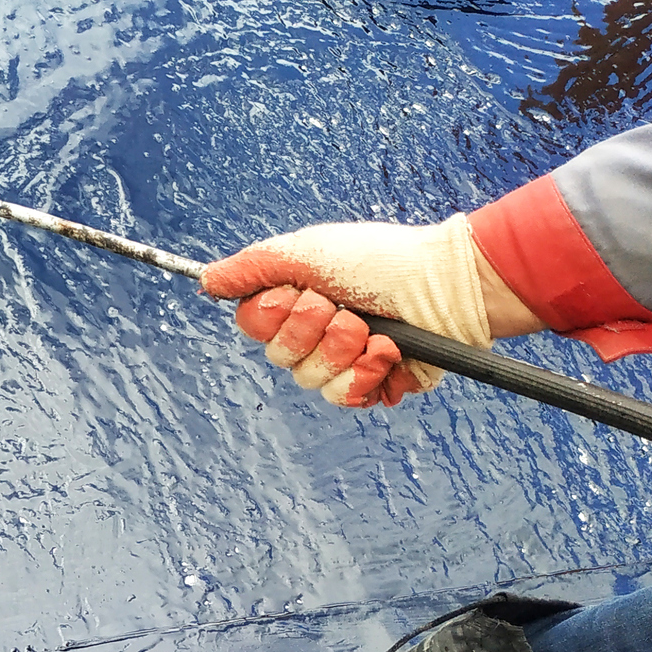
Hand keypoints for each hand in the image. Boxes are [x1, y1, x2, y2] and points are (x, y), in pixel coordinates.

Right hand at [202, 216, 516, 408]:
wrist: (446, 285)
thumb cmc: (382, 261)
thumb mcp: (309, 251)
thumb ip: (253, 267)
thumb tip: (206, 280)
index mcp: (296, 303)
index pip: (255, 327)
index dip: (275, 317)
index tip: (303, 295)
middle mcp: (315, 336)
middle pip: (281, 358)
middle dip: (314, 333)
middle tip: (345, 309)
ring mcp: (344, 363)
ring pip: (311, 382)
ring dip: (344, 352)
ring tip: (374, 330)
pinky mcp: (374, 384)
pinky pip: (347, 399)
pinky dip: (368, 375)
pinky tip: (389, 352)